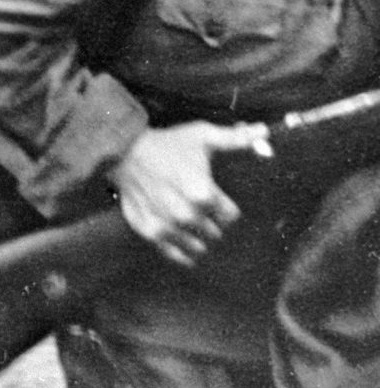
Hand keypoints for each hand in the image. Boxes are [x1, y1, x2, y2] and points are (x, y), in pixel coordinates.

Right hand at [109, 120, 271, 266]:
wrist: (123, 151)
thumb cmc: (166, 143)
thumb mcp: (201, 136)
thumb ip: (235, 138)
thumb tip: (264, 130)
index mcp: (203, 193)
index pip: (230, 216)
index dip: (226, 208)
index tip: (218, 201)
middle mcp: (187, 214)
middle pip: (214, 232)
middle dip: (211, 223)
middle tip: (202, 211)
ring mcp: (168, 224)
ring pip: (196, 245)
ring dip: (198, 239)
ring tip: (194, 229)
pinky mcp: (150, 231)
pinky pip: (172, 253)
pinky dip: (181, 256)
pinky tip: (188, 256)